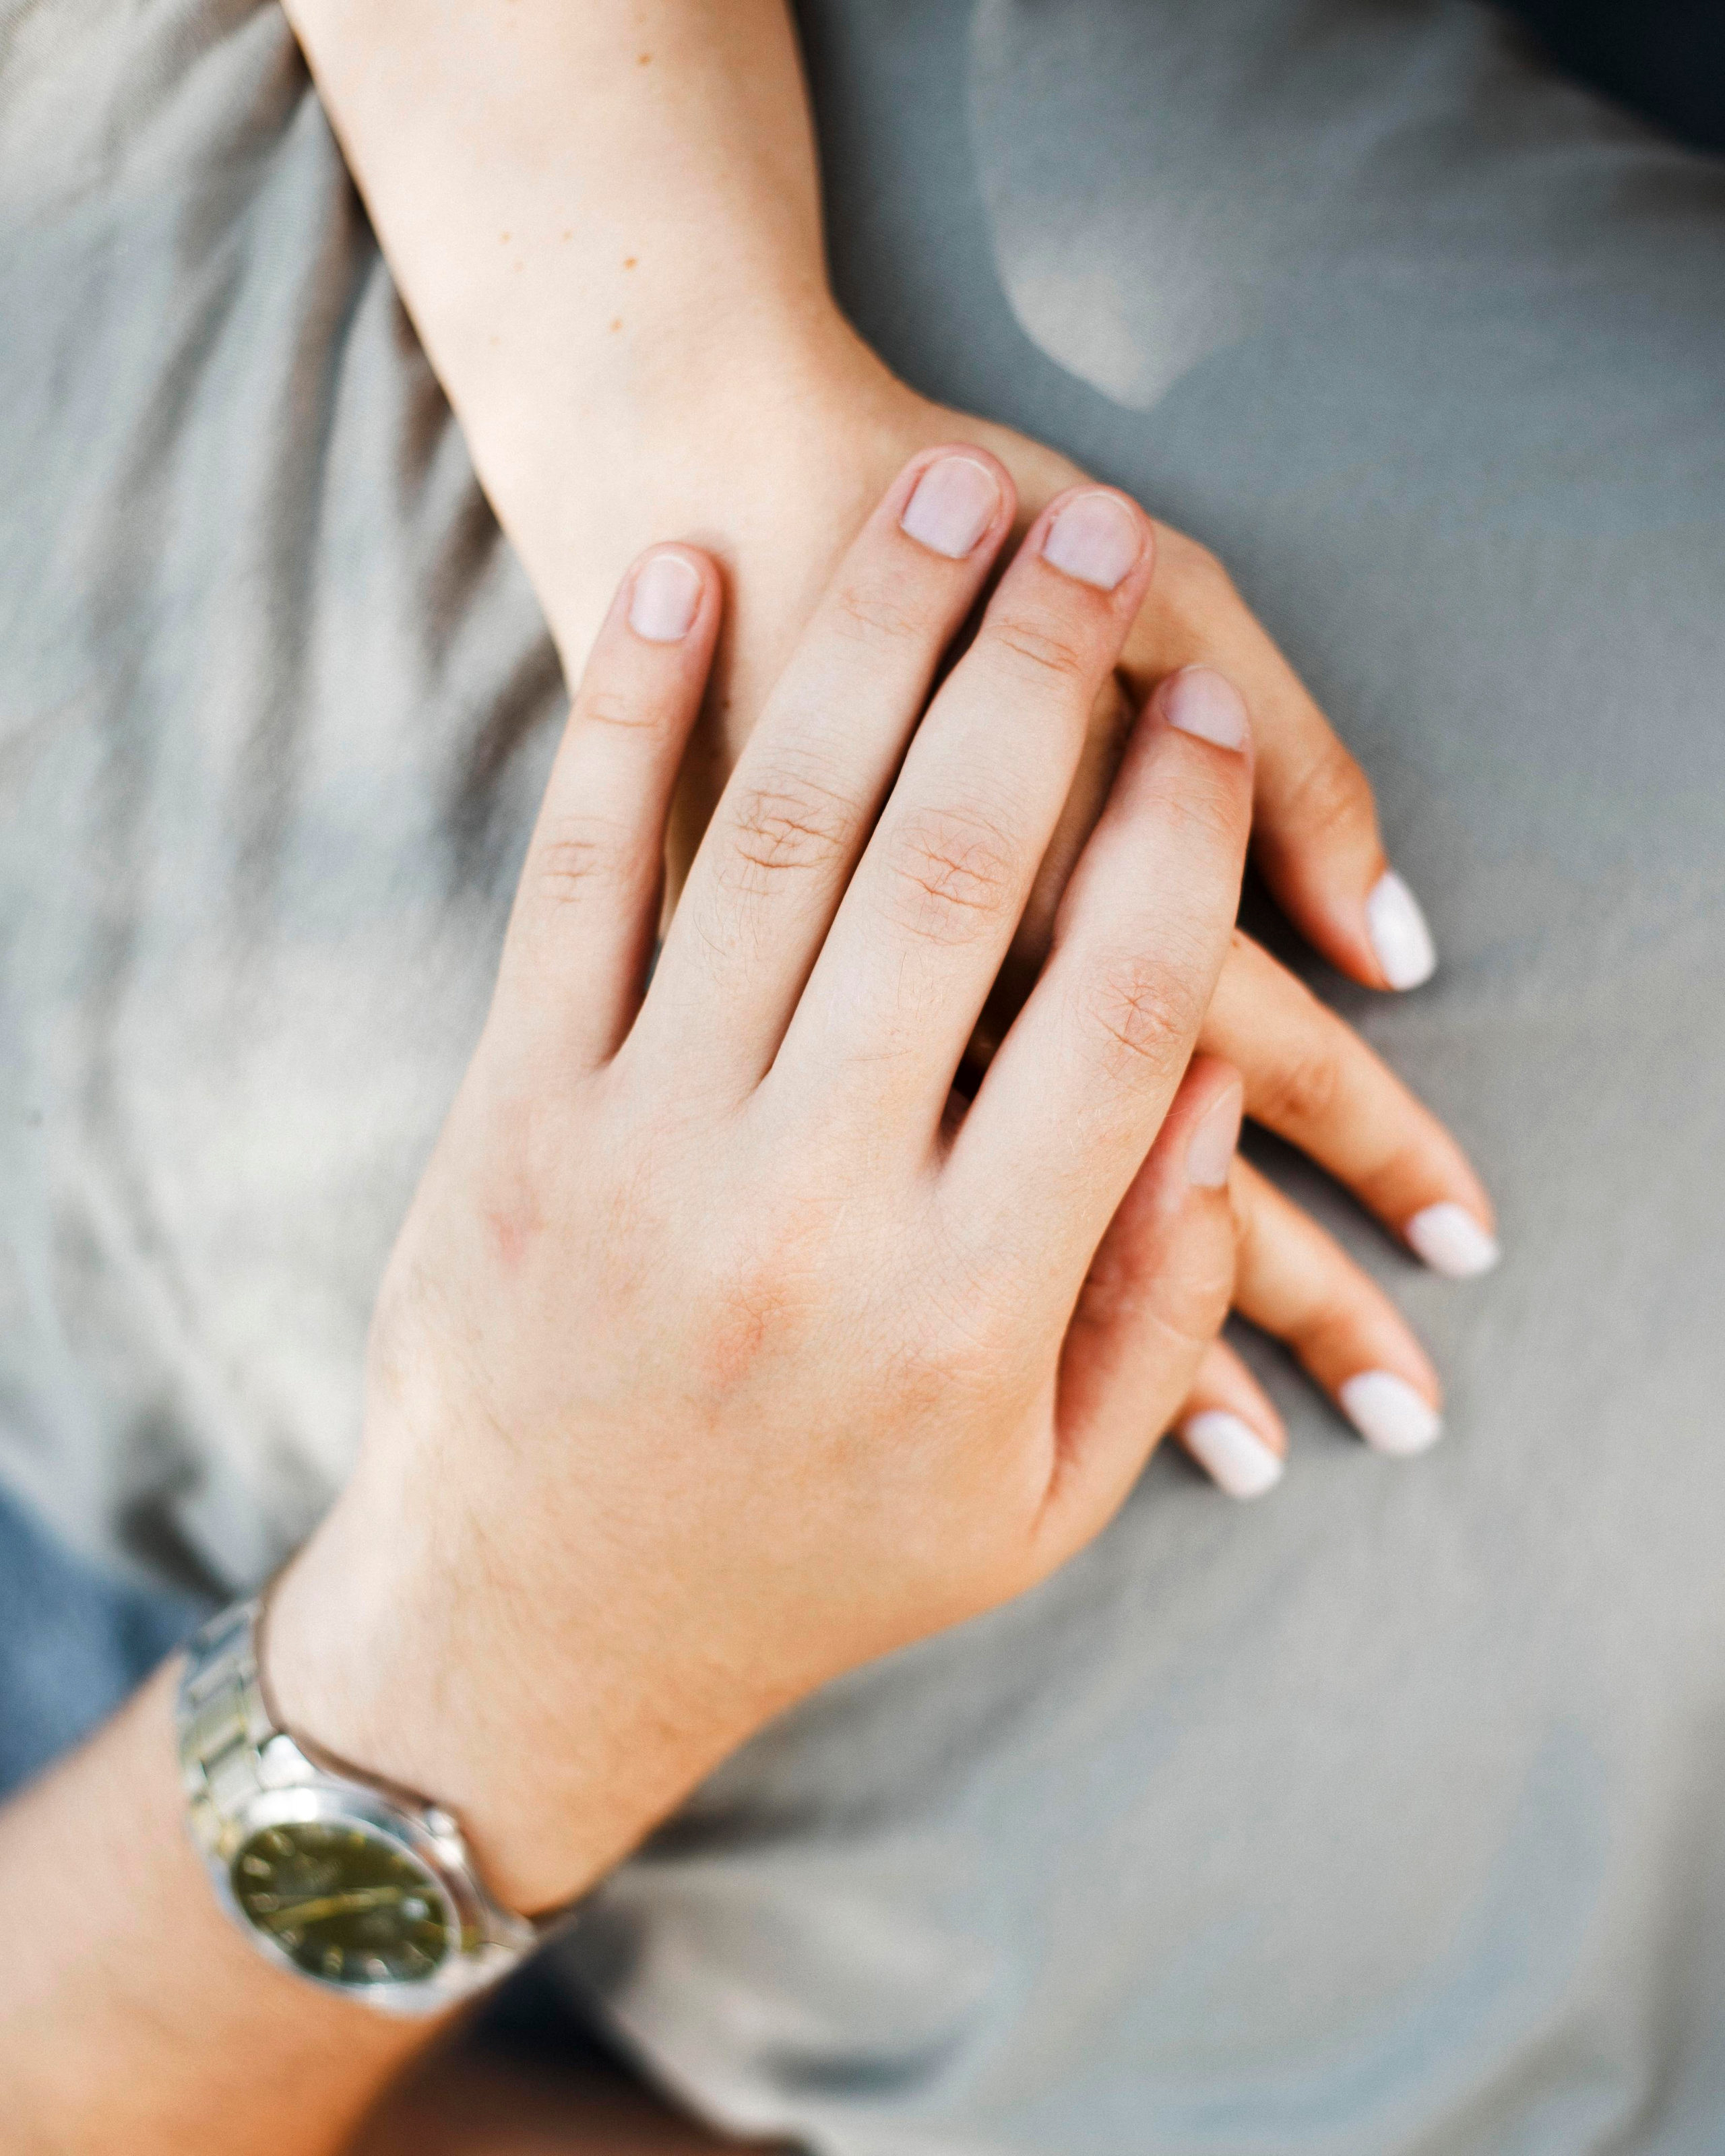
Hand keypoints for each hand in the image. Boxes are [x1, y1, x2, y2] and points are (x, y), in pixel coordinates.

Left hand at [525, 331, 1496, 1489]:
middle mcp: (812, 1205)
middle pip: (964, 872)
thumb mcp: (1029, 1497)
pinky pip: (579, 871)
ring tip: (943, 488)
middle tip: (1098, 532)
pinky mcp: (515, 1109)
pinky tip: (680, 573)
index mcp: (970, 1304)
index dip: (1185, 834)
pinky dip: (624, 710)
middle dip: (1046, 670)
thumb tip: (1222, 1096)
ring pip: (782, 834)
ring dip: (869, 634)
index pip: (1127, 1011)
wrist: (533, 1627)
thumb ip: (1149, 1304)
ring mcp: (645, 1143)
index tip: (1205, 713)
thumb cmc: (815, 1563)